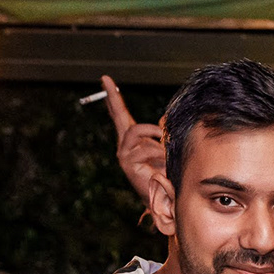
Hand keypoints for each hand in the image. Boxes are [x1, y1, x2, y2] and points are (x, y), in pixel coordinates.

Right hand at [101, 76, 165, 203]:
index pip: (121, 114)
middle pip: (118, 116)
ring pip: (136, 132)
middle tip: (106, 79)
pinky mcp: (127, 163)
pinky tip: (163, 162)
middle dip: (112, 96)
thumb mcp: (166, 147)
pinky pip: (144, 149)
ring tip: (165, 149)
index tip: (106, 79)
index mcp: (133, 139)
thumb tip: (164, 119)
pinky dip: (158, 153)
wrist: (166, 194)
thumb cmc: (167, 171)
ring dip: (154, 137)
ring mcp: (124, 153)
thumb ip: (163, 133)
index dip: (114, 97)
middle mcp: (125, 144)